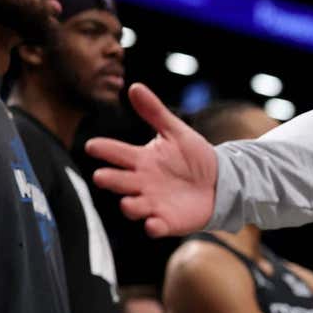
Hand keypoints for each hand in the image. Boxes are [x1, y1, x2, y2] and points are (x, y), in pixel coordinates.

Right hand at [86, 83, 218, 236]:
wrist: (220, 182)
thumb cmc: (194, 157)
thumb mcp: (176, 132)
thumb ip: (154, 112)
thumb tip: (134, 86)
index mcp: (141, 160)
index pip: (117, 153)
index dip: (105, 149)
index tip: (93, 145)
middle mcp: (141, 182)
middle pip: (119, 181)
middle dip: (110, 179)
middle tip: (101, 176)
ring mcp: (152, 203)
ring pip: (133, 206)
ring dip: (129, 205)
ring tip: (128, 202)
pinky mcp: (166, 221)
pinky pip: (156, 226)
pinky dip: (153, 226)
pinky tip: (154, 223)